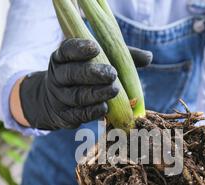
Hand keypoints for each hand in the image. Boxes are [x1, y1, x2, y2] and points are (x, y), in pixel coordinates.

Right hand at [17, 39, 152, 129]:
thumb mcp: (98, 62)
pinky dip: (92, 111)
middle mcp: (57, 76)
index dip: (80, 48)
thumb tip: (148, 57)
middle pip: (72, 73)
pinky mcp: (64, 116)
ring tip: (114, 90)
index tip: (96, 48)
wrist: (56, 102)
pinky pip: (78, 114)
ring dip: (96, 94)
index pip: (67, 50)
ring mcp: (59, 97)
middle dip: (92, 73)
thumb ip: (120, 57)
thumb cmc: (84, 76)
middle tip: (112, 74)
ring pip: (76, 96)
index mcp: (62, 57)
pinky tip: (104, 108)